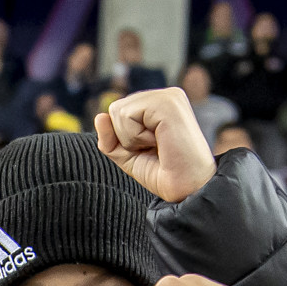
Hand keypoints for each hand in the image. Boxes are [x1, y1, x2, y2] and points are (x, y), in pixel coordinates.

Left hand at [95, 88, 213, 202]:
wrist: (186, 190)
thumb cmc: (164, 174)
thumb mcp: (128, 156)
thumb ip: (110, 138)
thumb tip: (99, 116)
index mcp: (160, 104)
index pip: (119, 112)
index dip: (123, 138)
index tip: (150, 150)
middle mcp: (166, 95)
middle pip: (115, 109)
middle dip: (125, 138)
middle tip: (154, 150)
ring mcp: (168, 96)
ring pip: (117, 111)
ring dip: (131, 138)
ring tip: (157, 145)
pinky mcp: (167, 102)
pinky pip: (126, 115)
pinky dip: (135, 137)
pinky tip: (159, 142)